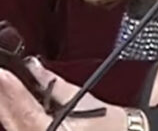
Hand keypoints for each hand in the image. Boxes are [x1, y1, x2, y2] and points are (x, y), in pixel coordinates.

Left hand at [0, 59, 125, 130]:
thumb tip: (35, 67)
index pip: (26, 111)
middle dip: (4, 98)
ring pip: (12, 127)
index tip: (2, 73)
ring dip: (5, 107)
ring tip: (3, 86)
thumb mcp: (85, 99)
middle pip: (12, 121)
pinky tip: (9, 105)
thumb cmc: (112, 126)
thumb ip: (56, 84)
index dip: (12, 90)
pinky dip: (12, 118)